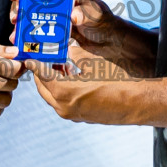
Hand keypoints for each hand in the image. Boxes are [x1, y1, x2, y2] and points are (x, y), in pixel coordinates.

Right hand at [9, 0, 120, 49]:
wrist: (111, 44)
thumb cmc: (106, 22)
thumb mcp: (97, 15)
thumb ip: (86, 14)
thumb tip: (73, 16)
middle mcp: (59, 4)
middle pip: (33, 1)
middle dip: (20, 8)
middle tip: (14, 18)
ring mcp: (56, 19)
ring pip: (34, 17)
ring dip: (22, 24)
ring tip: (15, 34)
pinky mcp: (55, 33)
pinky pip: (39, 33)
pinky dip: (30, 38)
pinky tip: (21, 44)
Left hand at [29, 43, 146, 124]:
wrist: (136, 103)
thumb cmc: (117, 81)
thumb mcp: (92, 62)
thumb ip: (73, 55)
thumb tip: (65, 49)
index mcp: (63, 91)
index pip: (41, 74)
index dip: (34, 62)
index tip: (29, 55)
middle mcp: (63, 106)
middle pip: (43, 87)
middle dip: (41, 72)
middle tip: (43, 58)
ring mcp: (72, 114)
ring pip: (52, 96)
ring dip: (52, 81)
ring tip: (59, 65)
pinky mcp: (80, 117)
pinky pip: (63, 102)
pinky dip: (62, 90)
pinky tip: (72, 78)